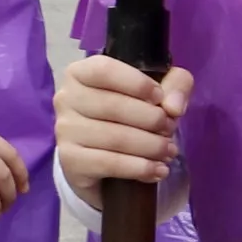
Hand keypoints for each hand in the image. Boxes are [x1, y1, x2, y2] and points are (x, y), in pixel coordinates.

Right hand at [56, 52, 190, 198]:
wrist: (103, 159)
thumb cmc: (131, 113)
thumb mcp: (159, 91)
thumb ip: (176, 84)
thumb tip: (174, 107)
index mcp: (81, 73)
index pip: (104, 70)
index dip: (137, 83)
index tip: (160, 98)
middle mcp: (66, 99)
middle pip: (113, 106)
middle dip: (152, 120)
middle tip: (170, 130)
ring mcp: (65, 131)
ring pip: (114, 137)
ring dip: (151, 146)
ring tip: (169, 151)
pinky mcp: (70, 161)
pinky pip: (109, 163)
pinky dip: (140, 168)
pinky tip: (158, 171)